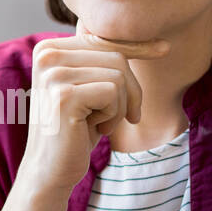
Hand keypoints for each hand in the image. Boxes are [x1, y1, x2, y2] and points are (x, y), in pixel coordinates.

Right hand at [19, 19, 168, 195]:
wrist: (50, 171)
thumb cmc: (76, 131)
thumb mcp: (92, 89)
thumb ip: (107, 62)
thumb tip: (162, 43)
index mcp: (48, 48)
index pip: (104, 39)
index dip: (136, 48)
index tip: (164, 49)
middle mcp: (47, 55)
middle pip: (115, 56)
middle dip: (130, 90)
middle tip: (123, 117)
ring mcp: (54, 74)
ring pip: (118, 76)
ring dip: (120, 106)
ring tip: (100, 123)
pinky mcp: (64, 95)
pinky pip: (113, 93)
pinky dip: (114, 116)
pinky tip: (96, 129)